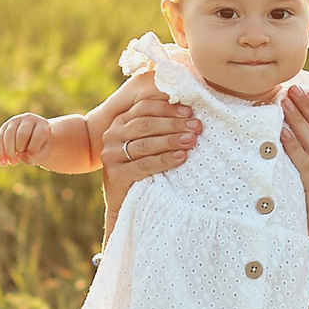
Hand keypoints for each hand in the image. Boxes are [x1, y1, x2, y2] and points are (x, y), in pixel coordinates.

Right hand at [0, 112, 51, 166]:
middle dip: (19, 148)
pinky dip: (1, 152)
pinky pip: (0, 138)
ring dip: (9, 151)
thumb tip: (18, 155)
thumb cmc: (40, 147)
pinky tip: (3, 163)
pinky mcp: (5, 126)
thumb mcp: (42, 154)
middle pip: (22, 134)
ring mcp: (16, 120)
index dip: (33, 147)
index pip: (37, 135)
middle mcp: (29, 119)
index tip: (31, 155)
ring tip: (12, 163)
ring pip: (9, 135)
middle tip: (21, 159)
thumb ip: (34, 157)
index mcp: (42, 124)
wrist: (35, 139)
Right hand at [98, 93, 199, 220]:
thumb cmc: (141, 167)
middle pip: (146, 124)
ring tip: (191, 140)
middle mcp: (112, 135)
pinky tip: (181, 157)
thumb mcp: (146, 142)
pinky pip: (144, 164)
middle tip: (196, 126)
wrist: (123, 201)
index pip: (144, 107)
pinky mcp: (116, 175)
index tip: (189, 111)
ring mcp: (112, 155)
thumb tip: (188, 111)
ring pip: (145, 144)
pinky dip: (164, 160)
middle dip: (174, 124)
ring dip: (171, 141)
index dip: (168, 108)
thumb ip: (158, 126)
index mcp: (120, 122)